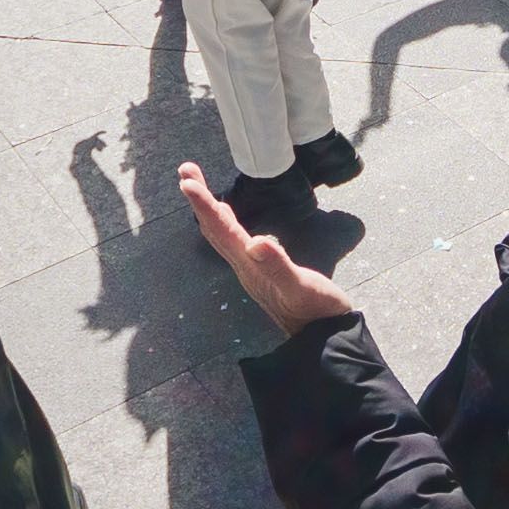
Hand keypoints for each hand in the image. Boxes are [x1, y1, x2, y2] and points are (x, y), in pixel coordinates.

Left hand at [179, 161, 355, 334]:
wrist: (323, 339)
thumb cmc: (316, 311)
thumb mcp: (301, 287)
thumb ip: (278, 266)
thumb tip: (256, 242)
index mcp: (250, 266)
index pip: (222, 230)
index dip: (205, 204)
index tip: (187, 181)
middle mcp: (244, 266)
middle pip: (214, 229)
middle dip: (199, 200)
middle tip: (186, 170)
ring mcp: (251, 270)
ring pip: (221, 235)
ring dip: (208, 209)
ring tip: (196, 184)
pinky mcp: (261, 271)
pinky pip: (233, 241)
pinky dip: (224, 222)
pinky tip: (227, 215)